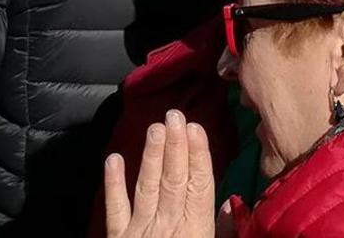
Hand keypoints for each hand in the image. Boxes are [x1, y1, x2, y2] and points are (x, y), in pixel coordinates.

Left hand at [103, 111, 225, 237]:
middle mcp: (168, 225)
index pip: (199, 186)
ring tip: (154, 128)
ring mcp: (140, 230)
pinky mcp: (119, 237)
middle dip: (175, 146)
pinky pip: (116, 207)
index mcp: (195, 229)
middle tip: (174, 117)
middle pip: (173, 180)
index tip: (195, 128)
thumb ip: (224, 230)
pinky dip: (113, 184)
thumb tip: (230, 204)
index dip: (197, 155)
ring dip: (152, 156)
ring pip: (148, 187)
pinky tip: (114, 159)